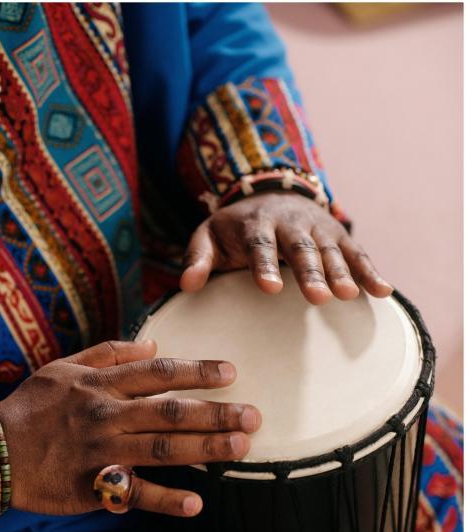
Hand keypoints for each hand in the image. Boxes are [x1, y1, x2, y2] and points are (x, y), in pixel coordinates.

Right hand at [0, 341, 260, 516]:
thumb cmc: (32, 407)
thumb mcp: (65, 367)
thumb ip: (109, 354)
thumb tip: (153, 343)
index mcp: (101, 384)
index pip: (158, 372)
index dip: (196, 371)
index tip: (231, 372)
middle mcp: (106, 414)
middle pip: (169, 411)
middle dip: (214, 413)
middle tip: (253, 416)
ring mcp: (100, 451)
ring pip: (160, 448)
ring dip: (203, 449)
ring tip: (240, 448)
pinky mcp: (92, 486)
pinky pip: (133, 494)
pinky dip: (165, 499)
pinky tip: (197, 503)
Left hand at [180, 192, 391, 303]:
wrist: (270, 195)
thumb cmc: (235, 229)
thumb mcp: (210, 236)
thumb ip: (197, 258)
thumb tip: (186, 286)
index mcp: (256, 225)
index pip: (260, 245)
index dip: (265, 266)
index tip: (270, 288)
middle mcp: (291, 223)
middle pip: (302, 248)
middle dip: (311, 272)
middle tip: (319, 297)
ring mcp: (318, 228)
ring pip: (332, 250)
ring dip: (342, 272)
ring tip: (350, 296)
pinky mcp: (339, 236)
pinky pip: (357, 254)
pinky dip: (371, 271)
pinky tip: (384, 292)